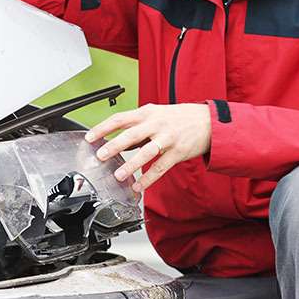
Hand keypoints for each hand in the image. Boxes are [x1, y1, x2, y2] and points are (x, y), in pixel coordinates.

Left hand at [85, 103, 211, 191]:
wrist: (209, 121)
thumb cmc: (178, 118)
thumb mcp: (155, 114)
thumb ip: (136, 126)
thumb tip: (115, 139)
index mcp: (147, 113)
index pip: (120, 118)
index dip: (103, 128)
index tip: (89, 137)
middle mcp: (156, 124)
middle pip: (131, 134)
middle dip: (114, 145)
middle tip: (100, 155)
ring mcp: (168, 138)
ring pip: (146, 152)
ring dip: (131, 164)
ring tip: (118, 175)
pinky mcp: (178, 152)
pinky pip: (161, 167)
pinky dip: (149, 178)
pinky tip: (139, 186)